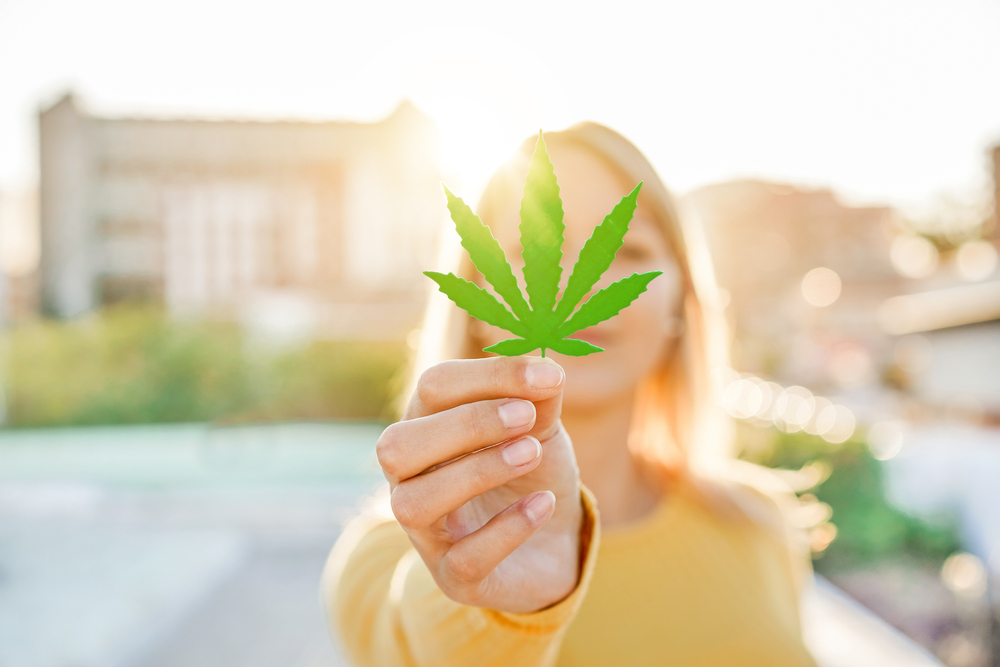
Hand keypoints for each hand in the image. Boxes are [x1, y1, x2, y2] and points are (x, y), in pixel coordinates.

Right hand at [376, 356, 583, 613]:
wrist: (552, 543)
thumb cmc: (530, 473)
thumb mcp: (539, 427)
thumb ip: (539, 398)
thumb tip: (546, 371)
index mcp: (426, 427)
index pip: (433, 389)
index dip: (488, 377)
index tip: (547, 377)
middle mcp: (411, 479)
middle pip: (398, 446)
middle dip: (466, 425)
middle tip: (526, 417)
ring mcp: (426, 533)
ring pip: (414, 503)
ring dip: (477, 471)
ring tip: (532, 453)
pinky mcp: (455, 578)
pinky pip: (464, 558)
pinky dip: (507, 527)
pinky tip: (543, 503)